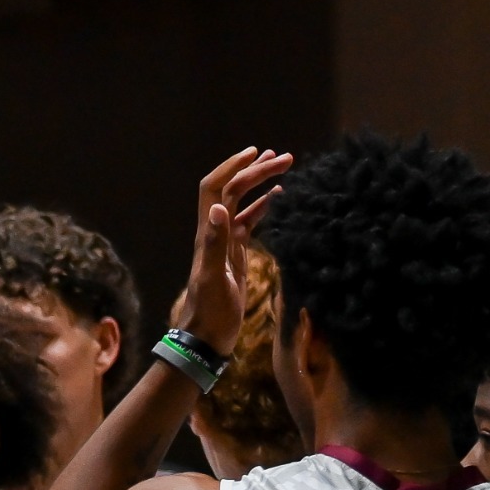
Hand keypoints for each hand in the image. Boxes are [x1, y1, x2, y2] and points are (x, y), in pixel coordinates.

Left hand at [172, 147, 290, 355]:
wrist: (207, 337)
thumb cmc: (210, 312)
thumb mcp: (215, 279)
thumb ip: (215, 244)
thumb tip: (217, 206)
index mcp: (208, 234)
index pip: (216, 189)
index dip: (232, 167)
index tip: (255, 153)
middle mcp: (214, 233)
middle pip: (231, 190)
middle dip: (254, 170)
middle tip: (283, 156)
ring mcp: (226, 242)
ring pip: (241, 203)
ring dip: (259, 183)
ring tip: (283, 166)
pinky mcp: (236, 254)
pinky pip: (249, 222)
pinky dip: (263, 206)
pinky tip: (279, 198)